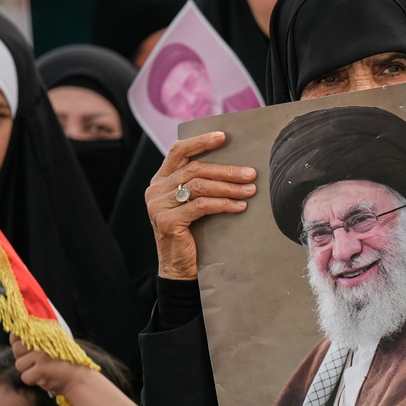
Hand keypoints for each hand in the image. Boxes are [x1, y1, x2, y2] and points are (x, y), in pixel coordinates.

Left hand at [11, 334, 85, 396]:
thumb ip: (39, 340)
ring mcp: (41, 355)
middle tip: (38, 363)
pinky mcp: (40, 368)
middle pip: (16, 349)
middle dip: (24, 358)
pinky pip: (25, 377)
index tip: (22, 347)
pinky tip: (45, 378)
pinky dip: (33, 381)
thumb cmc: (66, 364)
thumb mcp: (55, 345)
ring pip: (19, 365)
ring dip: (29, 371)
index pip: (19, 333)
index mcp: (46, 333)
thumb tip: (15, 339)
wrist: (80, 379)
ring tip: (44, 371)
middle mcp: (43, 341)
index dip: (16, 340)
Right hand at [145, 131, 256, 279]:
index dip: (200, 141)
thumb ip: (200, 185)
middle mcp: (156, 190)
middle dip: (226, 170)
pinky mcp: (168, 221)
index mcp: (160, 181)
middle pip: (195, 169)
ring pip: (199, 186)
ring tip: (250, 190)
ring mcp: (159, 205)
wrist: (178, 269)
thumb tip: (235, 168)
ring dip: (229, 187)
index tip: (223, 137)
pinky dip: (224, 204)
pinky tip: (239, 207)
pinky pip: (201, 206)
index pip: (178, 151)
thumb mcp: (192, 204)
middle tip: (250, 173)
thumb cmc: (191, 235)